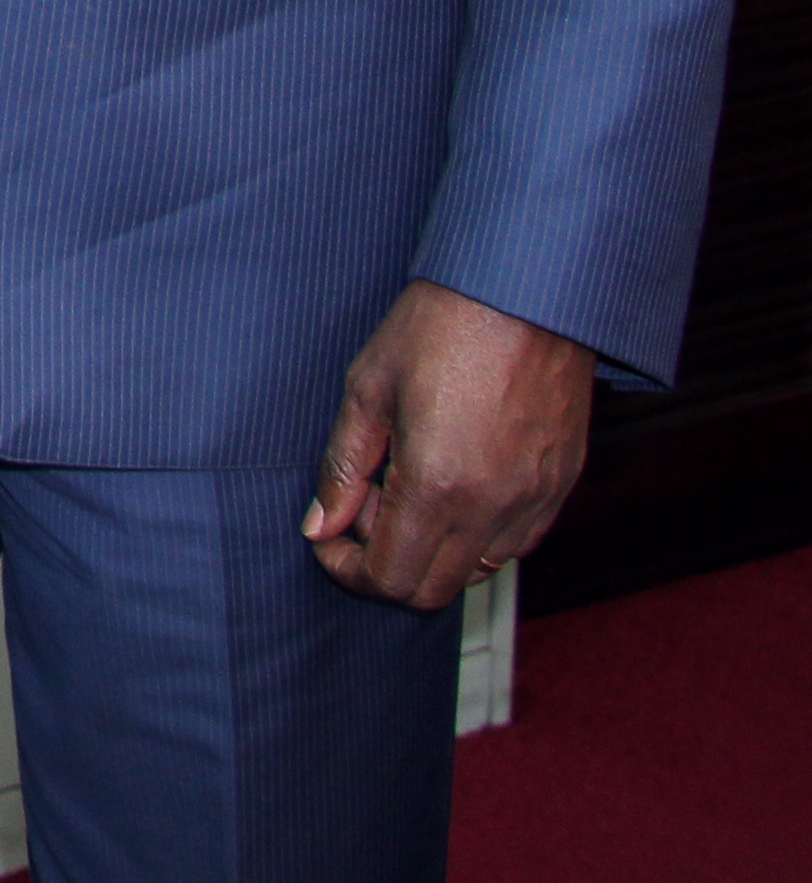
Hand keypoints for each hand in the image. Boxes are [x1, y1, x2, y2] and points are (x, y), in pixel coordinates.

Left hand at [303, 280, 594, 608]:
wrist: (525, 291)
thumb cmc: (440, 327)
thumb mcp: (367, 390)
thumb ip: (342, 469)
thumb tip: (320, 525)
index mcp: (438, 486)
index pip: (389, 578)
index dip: (346, 568)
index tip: (328, 538)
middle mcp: (494, 508)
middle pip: (432, 590)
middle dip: (385, 562)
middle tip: (367, 502)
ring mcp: (535, 501)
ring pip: (476, 572)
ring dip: (432, 550)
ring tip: (410, 484)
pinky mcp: (562, 486)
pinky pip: (515, 543)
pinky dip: (476, 535)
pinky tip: (454, 481)